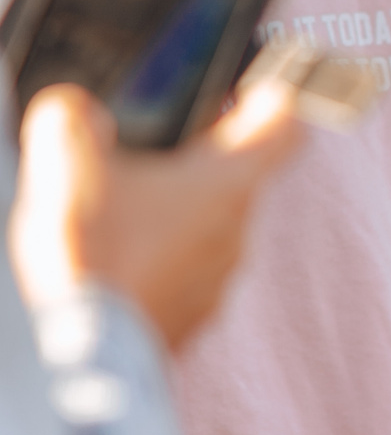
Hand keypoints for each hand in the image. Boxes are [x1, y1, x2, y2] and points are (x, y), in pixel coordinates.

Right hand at [11, 81, 303, 348]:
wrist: (87, 349)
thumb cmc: (93, 256)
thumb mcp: (65, 160)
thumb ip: (73, 115)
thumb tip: (78, 110)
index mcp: (227, 183)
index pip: (283, 125)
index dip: (275, 96)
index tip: (261, 85)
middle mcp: (239, 231)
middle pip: (238, 174)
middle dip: (198, 154)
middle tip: (154, 143)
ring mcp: (221, 276)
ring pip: (209, 223)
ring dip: (173, 207)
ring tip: (118, 203)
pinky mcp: (197, 311)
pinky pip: (187, 266)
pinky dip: (159, 252)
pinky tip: (115, 252)